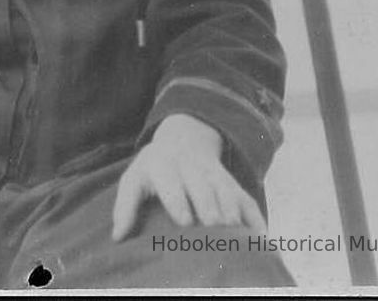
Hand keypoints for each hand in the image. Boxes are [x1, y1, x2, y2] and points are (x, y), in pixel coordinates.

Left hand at [112, 113, 265, 241]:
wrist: (183, 140)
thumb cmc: (154, 171)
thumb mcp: (134, 180)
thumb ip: (125, 206)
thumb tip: (118, 236)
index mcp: (163, 164)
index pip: (171, 180)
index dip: (178, 199)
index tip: (184, 220)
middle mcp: (191, 165)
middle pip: (201, 184)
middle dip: (208, 204)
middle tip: (212, 226)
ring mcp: (214, 172)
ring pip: (225, 188)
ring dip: (231, 208)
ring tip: (233, 230)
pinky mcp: (231, 182)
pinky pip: (245, 197)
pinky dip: (254, 216)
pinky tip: (259, 237)